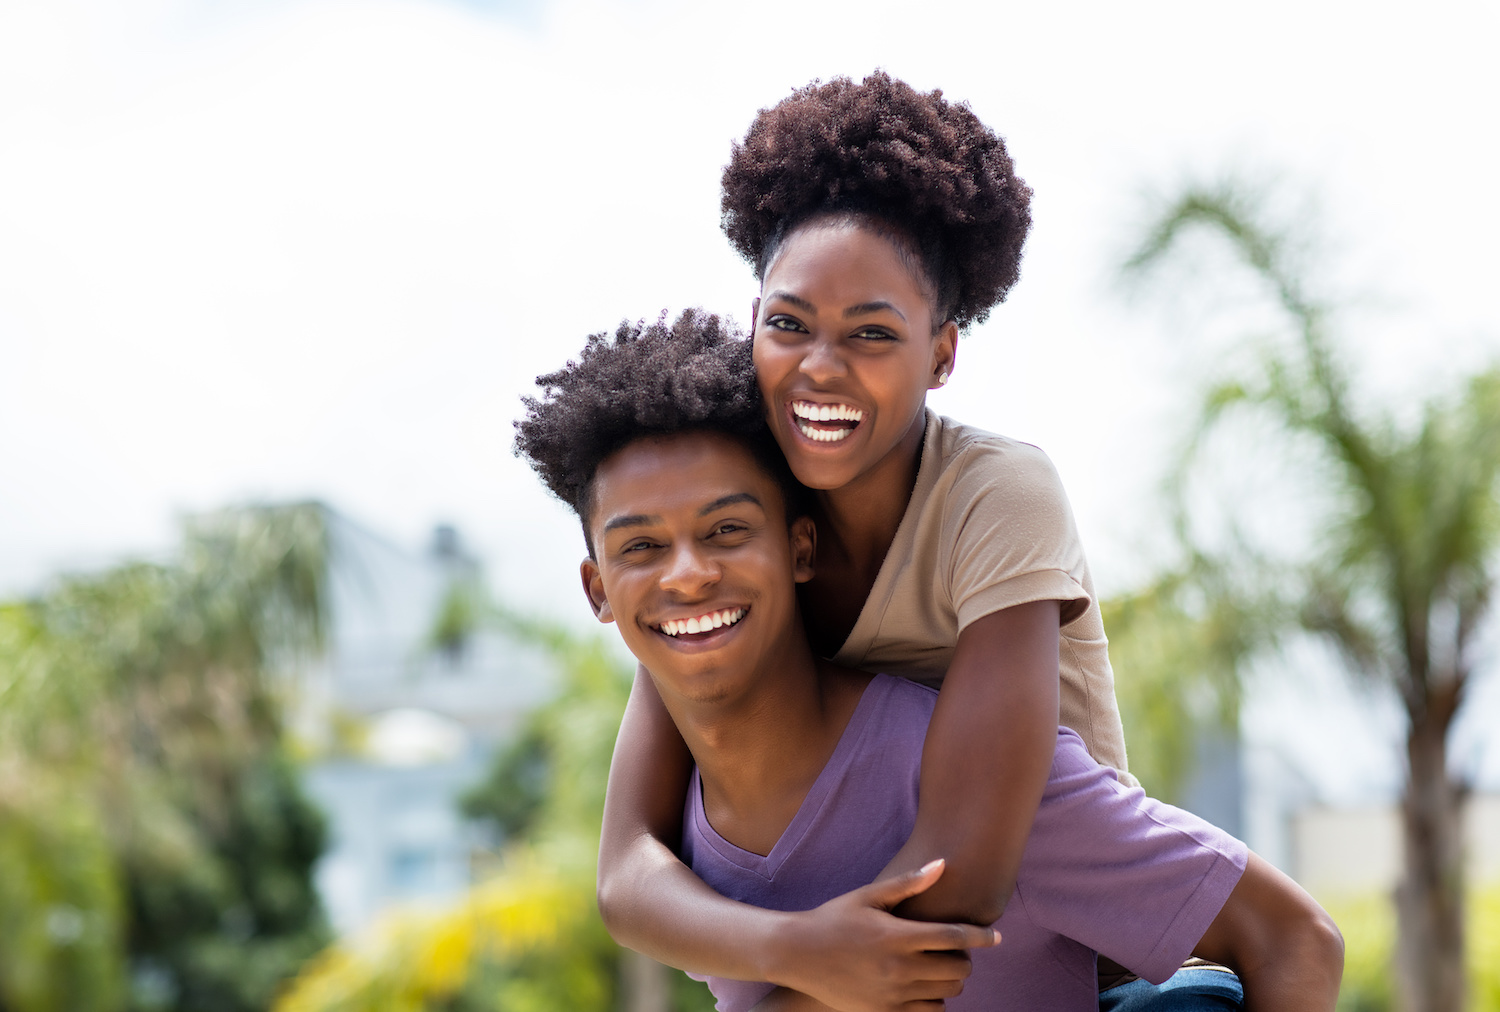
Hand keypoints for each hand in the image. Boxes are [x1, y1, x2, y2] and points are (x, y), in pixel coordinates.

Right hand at [763, 859, 999, 1011]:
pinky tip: (924, 987)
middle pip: (957, 968)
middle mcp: (899, 968)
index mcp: (898, 935)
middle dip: (964, 958)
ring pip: (946, 992)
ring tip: (937, 966)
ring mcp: (892, 994)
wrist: (798, 955)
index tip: (996, 936)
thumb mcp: (868, 895)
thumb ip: (908, 883)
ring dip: (950, 979)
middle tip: (953, 949)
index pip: (954, 937)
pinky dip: (935, 1001)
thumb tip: (942, 865)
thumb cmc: (833, 919)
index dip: (981, 936)